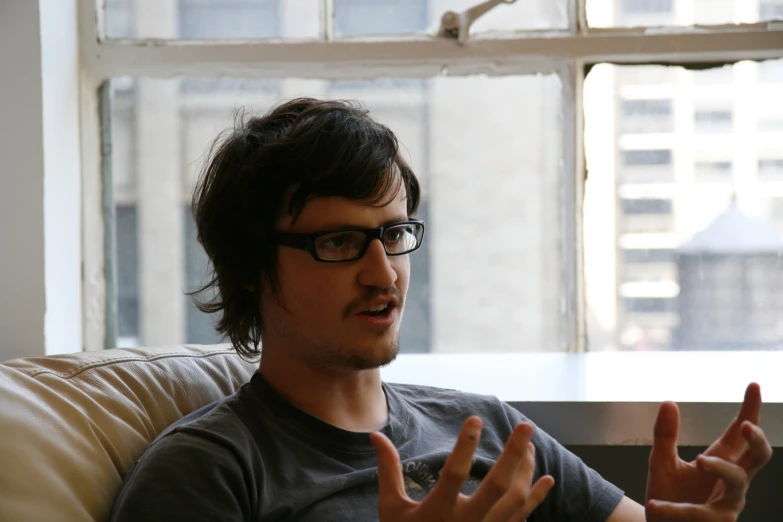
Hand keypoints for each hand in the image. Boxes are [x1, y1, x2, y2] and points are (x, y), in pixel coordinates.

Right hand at [371, 416, 554, 521]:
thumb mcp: (391, 508)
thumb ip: (389, 470)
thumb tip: (376, 436)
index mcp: (438, 513)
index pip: (454, 474)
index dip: (465, 446)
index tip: (475, 419)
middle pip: (498, 486)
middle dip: (514, 454)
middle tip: (525, 425)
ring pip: (515, 500)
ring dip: (525, 469)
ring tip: (528, 442)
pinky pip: (522, 518)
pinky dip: (536, 498)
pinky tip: (545, 480)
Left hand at [645, 382, 772, 520]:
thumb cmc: (668, 495)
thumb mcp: (661, 462)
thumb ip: (665, 435)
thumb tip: (669, 401)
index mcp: (719, 461)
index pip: (738, 435)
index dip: (750, 410)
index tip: (754, 384)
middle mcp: (730, 483)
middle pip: (758, 457)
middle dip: (757, 440)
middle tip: (745, 425)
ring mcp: (726, 505)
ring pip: (737, 482)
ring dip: (720, 468)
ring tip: (699, 459)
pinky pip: (696, 514)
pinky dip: (672, 510)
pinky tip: (653, 506)